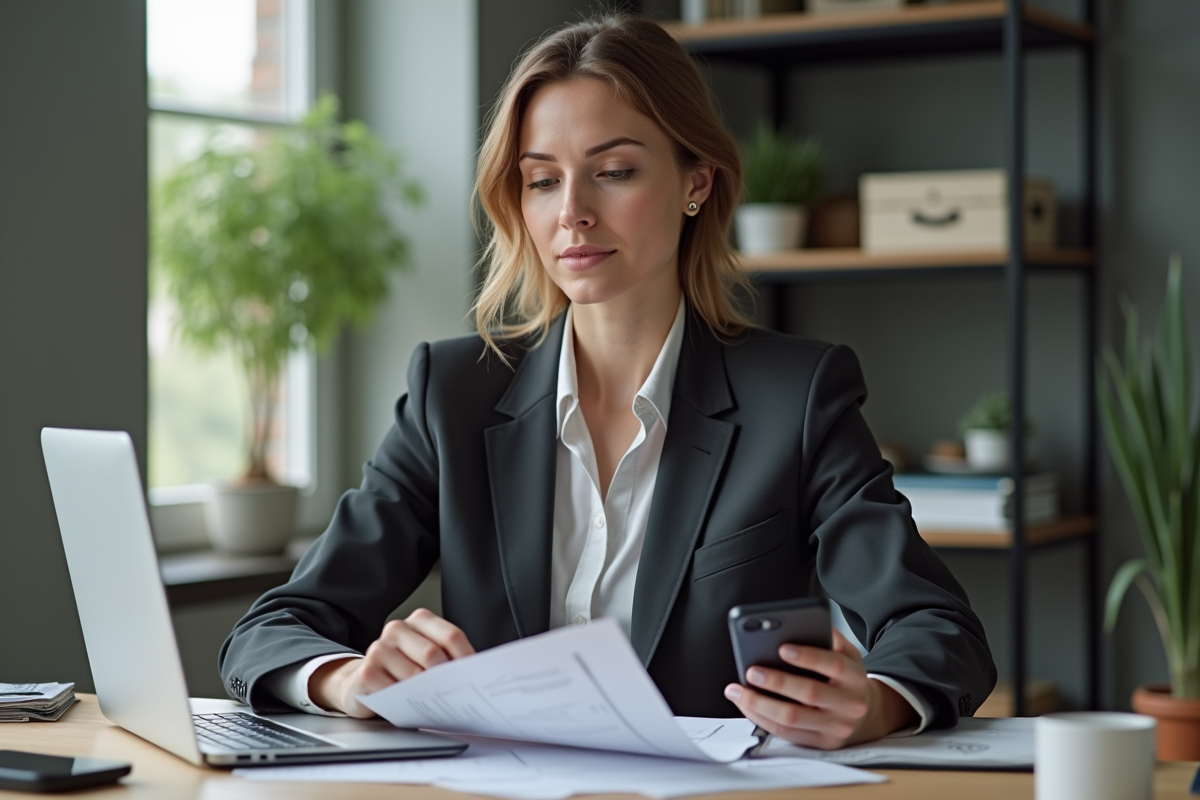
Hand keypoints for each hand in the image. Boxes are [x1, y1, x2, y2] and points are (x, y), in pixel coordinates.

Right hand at [309, 608, 474, 717]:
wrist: (363, 682)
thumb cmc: (403, 669)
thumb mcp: (426, 657)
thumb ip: (446, 657)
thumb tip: (474, 673)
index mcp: (419, 620)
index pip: (451, 636)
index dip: (466, 659)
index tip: (475, 678)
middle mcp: (397, 628)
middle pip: (433, 654)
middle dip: (446, 679)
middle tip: (454, 695)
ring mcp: (379, 648)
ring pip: (414, 675)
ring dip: (426, 693)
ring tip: (432, 701)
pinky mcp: (367, 671)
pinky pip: (395, 691)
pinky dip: (406, 702)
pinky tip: (408, 703)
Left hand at [722, 628, 916, 748]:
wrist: (868, 716)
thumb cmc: (847, 679)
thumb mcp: (848, 655)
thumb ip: (830, 639)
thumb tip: (805, 622)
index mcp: (855, 678)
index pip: (834, 665)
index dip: (808, 656)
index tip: (782, 647)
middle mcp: (849, 705)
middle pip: (810, 694)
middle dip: (777, 682)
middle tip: (751, 671)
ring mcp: (834, 728)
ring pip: (792, 718)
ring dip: (759, 704)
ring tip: (737, 690)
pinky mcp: (819, 743)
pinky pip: (785, 733)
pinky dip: (760, 718)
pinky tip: (745, 704)